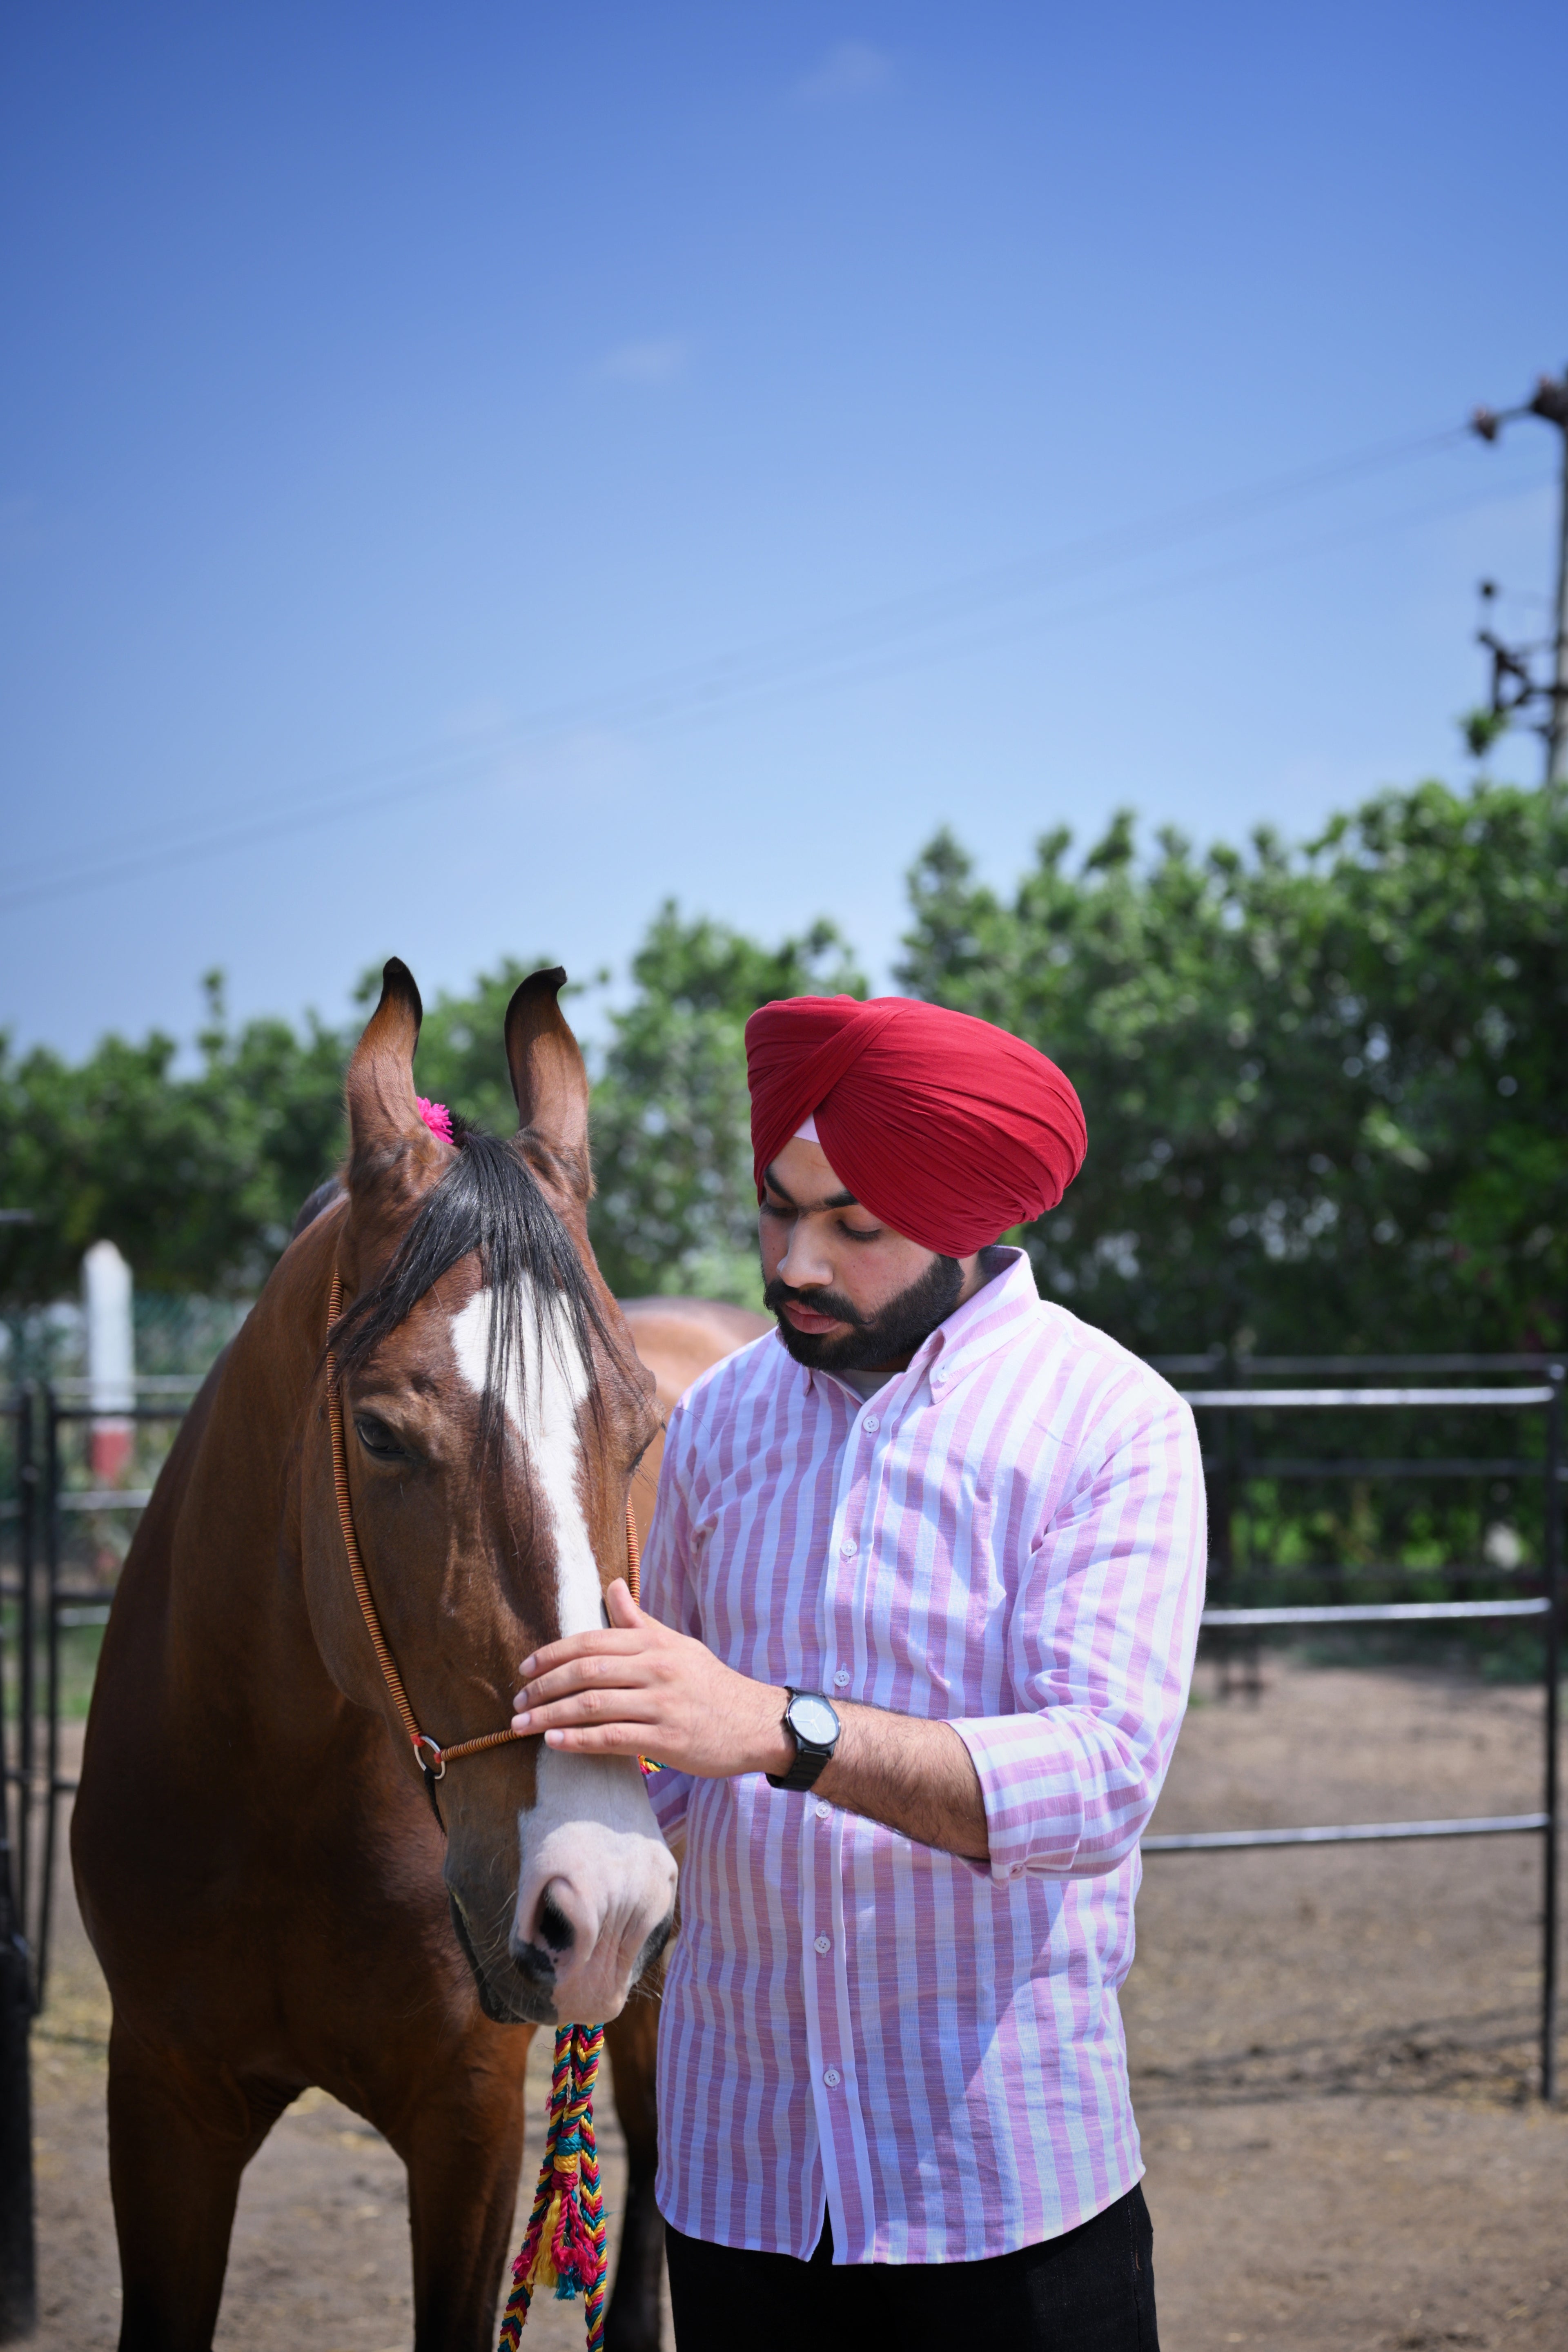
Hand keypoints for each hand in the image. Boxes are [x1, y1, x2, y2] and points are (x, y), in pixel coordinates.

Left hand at [510, 1581, 794, 1779]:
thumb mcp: (677, 1645)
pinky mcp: (666, 1739)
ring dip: (549, 1715)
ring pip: (592, 1706)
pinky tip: (554, 1742)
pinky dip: (578, 1740)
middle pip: (585, 1672)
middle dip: (543, 1687)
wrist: (755, 1722)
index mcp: (655, 1644)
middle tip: (517, 1702)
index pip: (592, 1642)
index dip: (553, 1654)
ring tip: (521, 1726)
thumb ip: (639, 1621)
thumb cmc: (710, 1683)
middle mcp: (655, 1669)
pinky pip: (612, 1738)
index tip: (526, 1668)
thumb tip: (612, 1585)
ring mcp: (660, 1705)